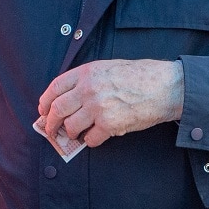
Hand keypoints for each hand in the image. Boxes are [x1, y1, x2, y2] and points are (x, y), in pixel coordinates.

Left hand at [39, 59, 184, 147]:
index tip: (43, 111)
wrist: (165, 87)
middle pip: (57, 110)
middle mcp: (89, 89)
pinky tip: (96, 137)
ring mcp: (98, 108)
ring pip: (71, 127)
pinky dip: (91, 141)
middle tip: (51, 130)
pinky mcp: (110, 125)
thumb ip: (88, 79)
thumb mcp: (110, 67)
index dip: (45, 102)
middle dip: (50, 123)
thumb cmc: (141, 76)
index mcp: (87, 73)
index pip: (55, 88)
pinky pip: (91, 139)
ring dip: (71, 134)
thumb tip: (70, 97)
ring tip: (77, 134)